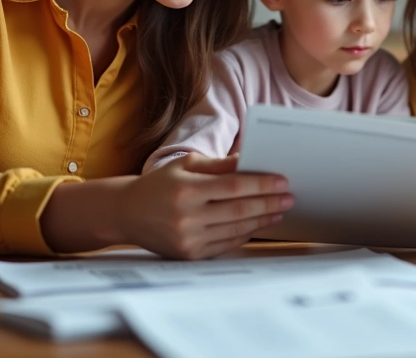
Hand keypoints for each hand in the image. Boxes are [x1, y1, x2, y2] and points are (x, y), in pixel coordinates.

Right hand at [116, 153, 292, 258]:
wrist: (126, 213)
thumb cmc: (160, 184)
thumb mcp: (185, 165)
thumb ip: (218, 165)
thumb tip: (250, 160)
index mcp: (186, 190)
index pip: (233, 187)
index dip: (261, 184)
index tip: (282, 181)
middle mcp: (185, 216)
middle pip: (238, 210)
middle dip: (268, 203)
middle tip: (289, 196)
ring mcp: (187, 238)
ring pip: (235, 230)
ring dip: (261, 220)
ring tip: (279, 210)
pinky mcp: (188, 254)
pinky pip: (225, 244)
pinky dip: (244, 234)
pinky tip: (258, 224)